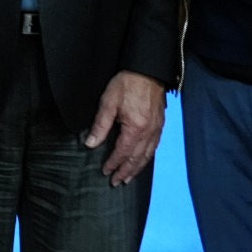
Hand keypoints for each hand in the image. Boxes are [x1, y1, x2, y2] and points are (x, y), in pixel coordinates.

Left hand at [85, 70, 164, 185]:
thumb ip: (100, 125)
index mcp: (135, 128)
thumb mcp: (108, 102)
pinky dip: (147, 157)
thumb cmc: (127, 84)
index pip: (123, 152)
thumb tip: (91, 144)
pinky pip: (154, 147)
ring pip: (147, 155)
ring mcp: (157, 129)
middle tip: (117, 182)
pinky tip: (142, 160)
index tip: (105, 172)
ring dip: (137, 168)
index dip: (113, 163)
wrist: (148, 70)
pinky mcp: (160, 124)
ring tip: (128, 177)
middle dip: (126, 171)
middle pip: (137, 158)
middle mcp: (149, 132)